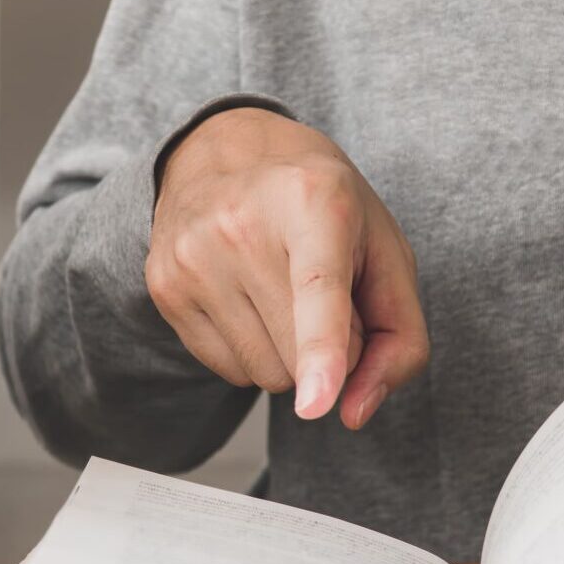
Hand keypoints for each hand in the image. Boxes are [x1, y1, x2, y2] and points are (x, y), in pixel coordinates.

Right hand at [150, 107, 427, 427]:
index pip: (318, 292)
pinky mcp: (163, 286)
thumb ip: (399, 338)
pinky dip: (252, 350)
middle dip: (327, 350)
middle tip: (322, 292)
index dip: (322, 352)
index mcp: (313, 201)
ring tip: (281, 289)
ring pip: (263, 374)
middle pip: (298, 357)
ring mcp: (193, 258)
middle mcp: (242, 227)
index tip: (317, 405)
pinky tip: (247, 298)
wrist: (223, 150)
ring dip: (287, 354)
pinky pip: (228, 370)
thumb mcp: (386, 250)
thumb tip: (354, 413)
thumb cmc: (320, 204)